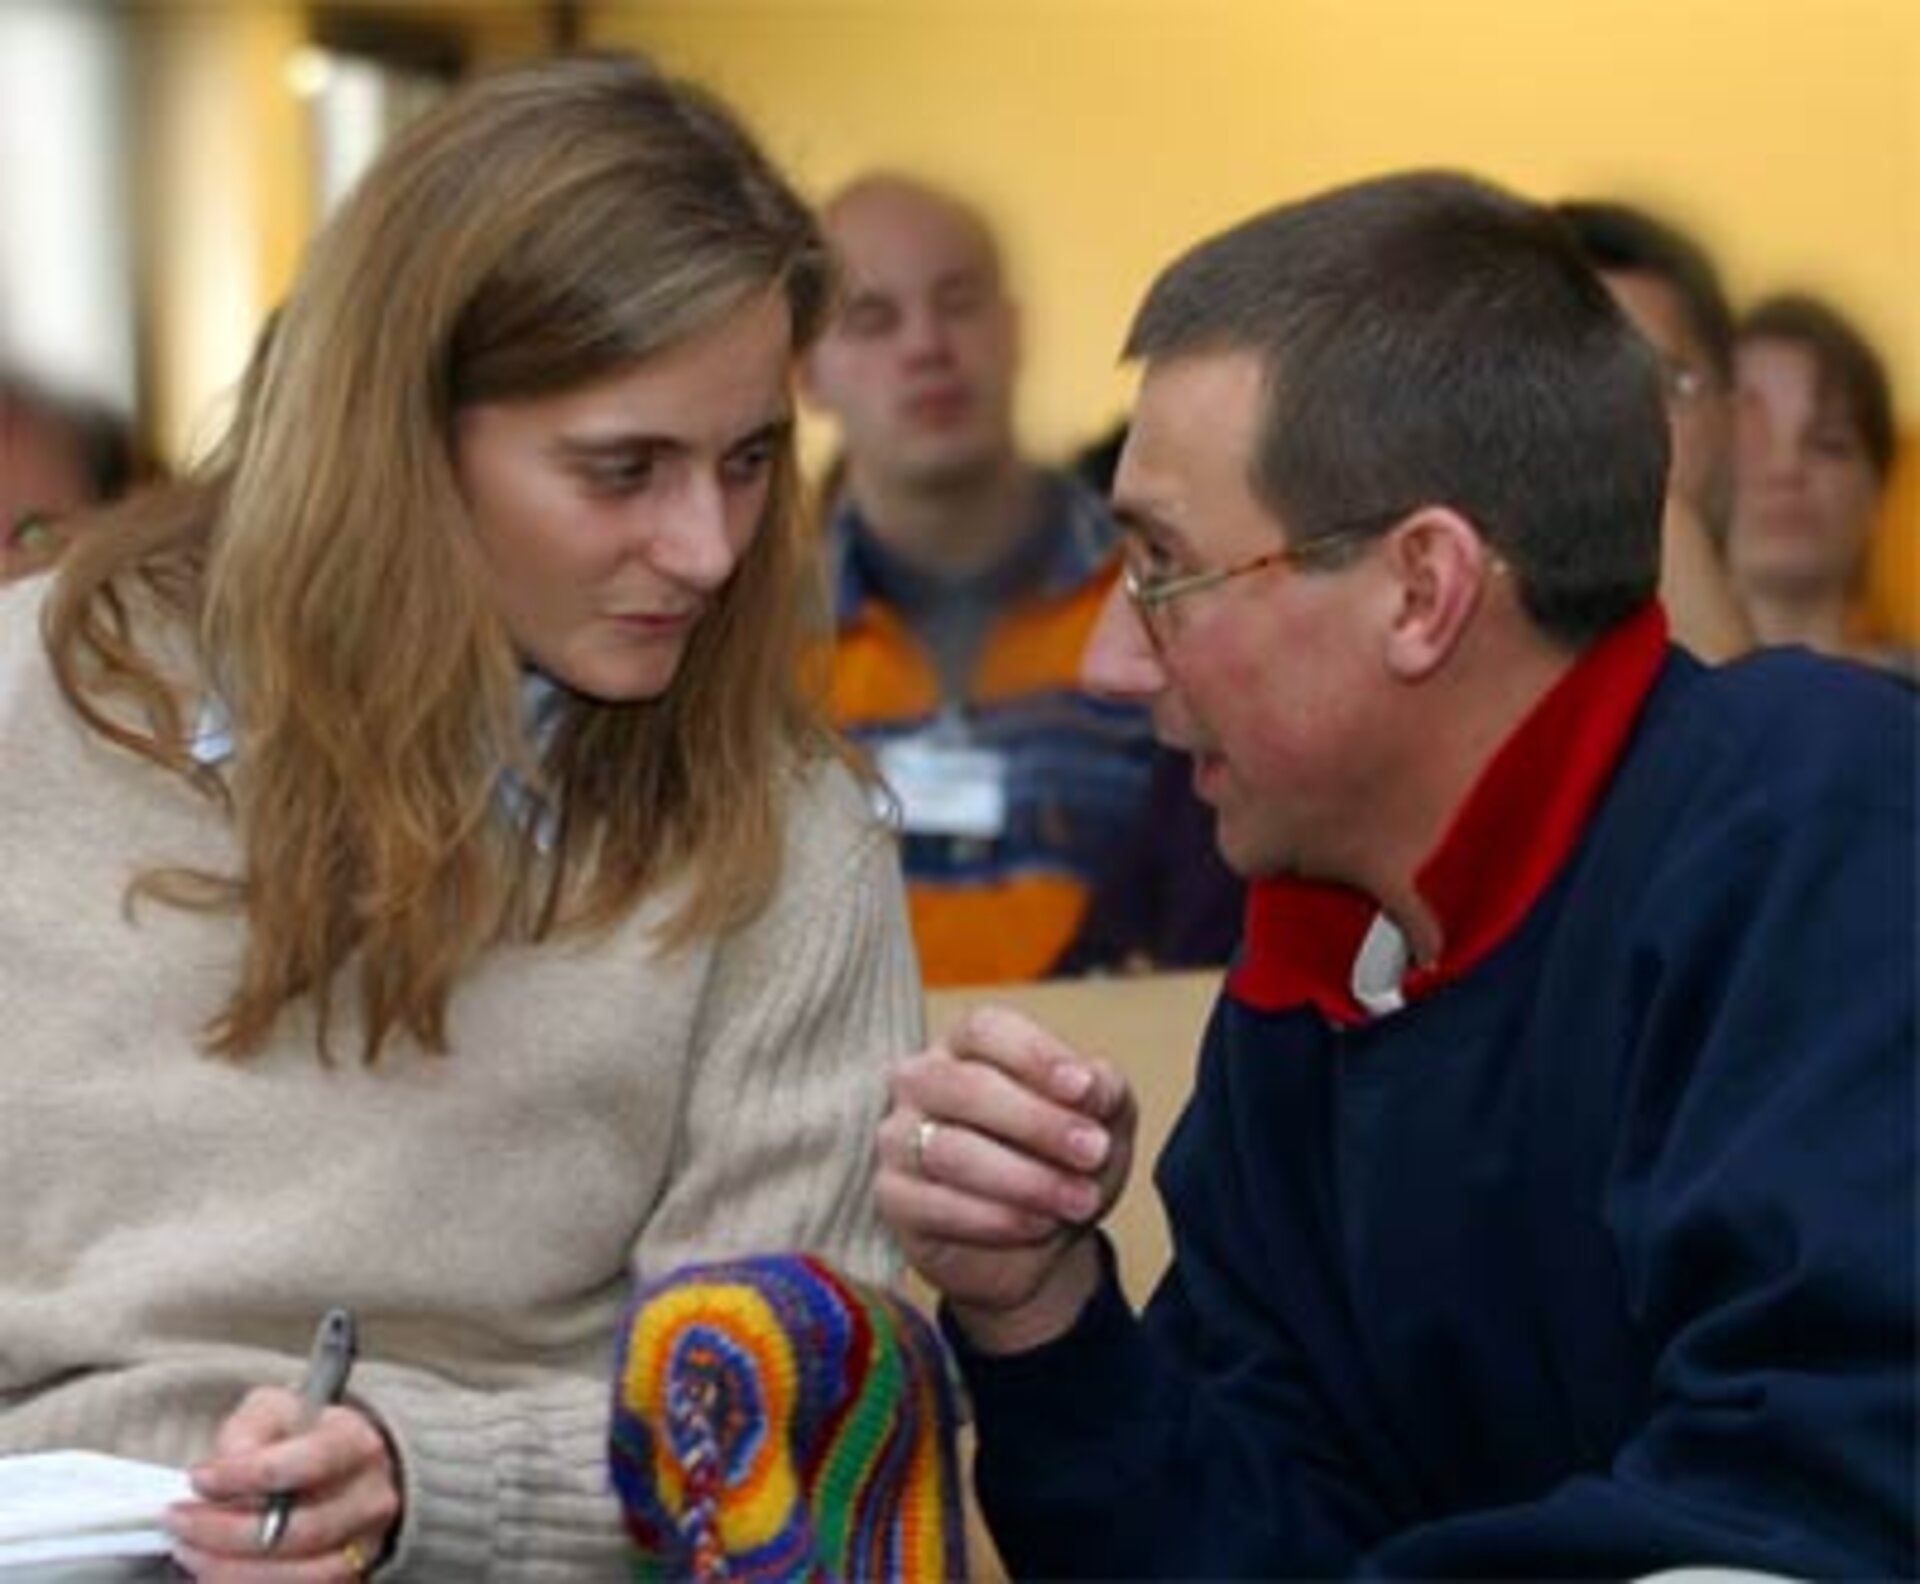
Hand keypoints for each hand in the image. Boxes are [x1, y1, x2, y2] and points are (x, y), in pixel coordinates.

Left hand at [167, 1388, 400, 1579]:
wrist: (346, 1470)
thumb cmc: (303, 1438)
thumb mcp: (276, 1411)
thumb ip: (246, 1431)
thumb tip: (221, 1471)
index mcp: (357, 1445)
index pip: (306, 1464)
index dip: (245, 1476)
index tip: (199, 1477)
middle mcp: (369, 1499)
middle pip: (297, 1530)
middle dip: (224, 1533)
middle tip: (178, 1522)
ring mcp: (363, 1546)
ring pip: (296, 1576)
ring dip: (229, 1570)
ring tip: (189, 1550)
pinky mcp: (347, 1579)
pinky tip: (213, 1573)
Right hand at [876, 1005, 1136, 1352]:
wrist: (1039, 1246)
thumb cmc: (1062, 1162)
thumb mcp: (1103, 1124)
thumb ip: (1105, 1093)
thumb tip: (1095, 1084)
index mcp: (969, 1046)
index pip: (986, 1030)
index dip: (1035, 1055)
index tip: (1084, 1087)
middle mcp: (923, 1081)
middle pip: (965, 1086)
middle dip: (1037, 1122)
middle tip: (1094, 1151)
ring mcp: (899, 1137)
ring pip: (950, 1151)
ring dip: (1026, 1179)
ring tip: (1080, 1200)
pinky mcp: (893, 1196)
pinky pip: (935, 1205)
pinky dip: (996, 1218)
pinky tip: (1039, 1223)